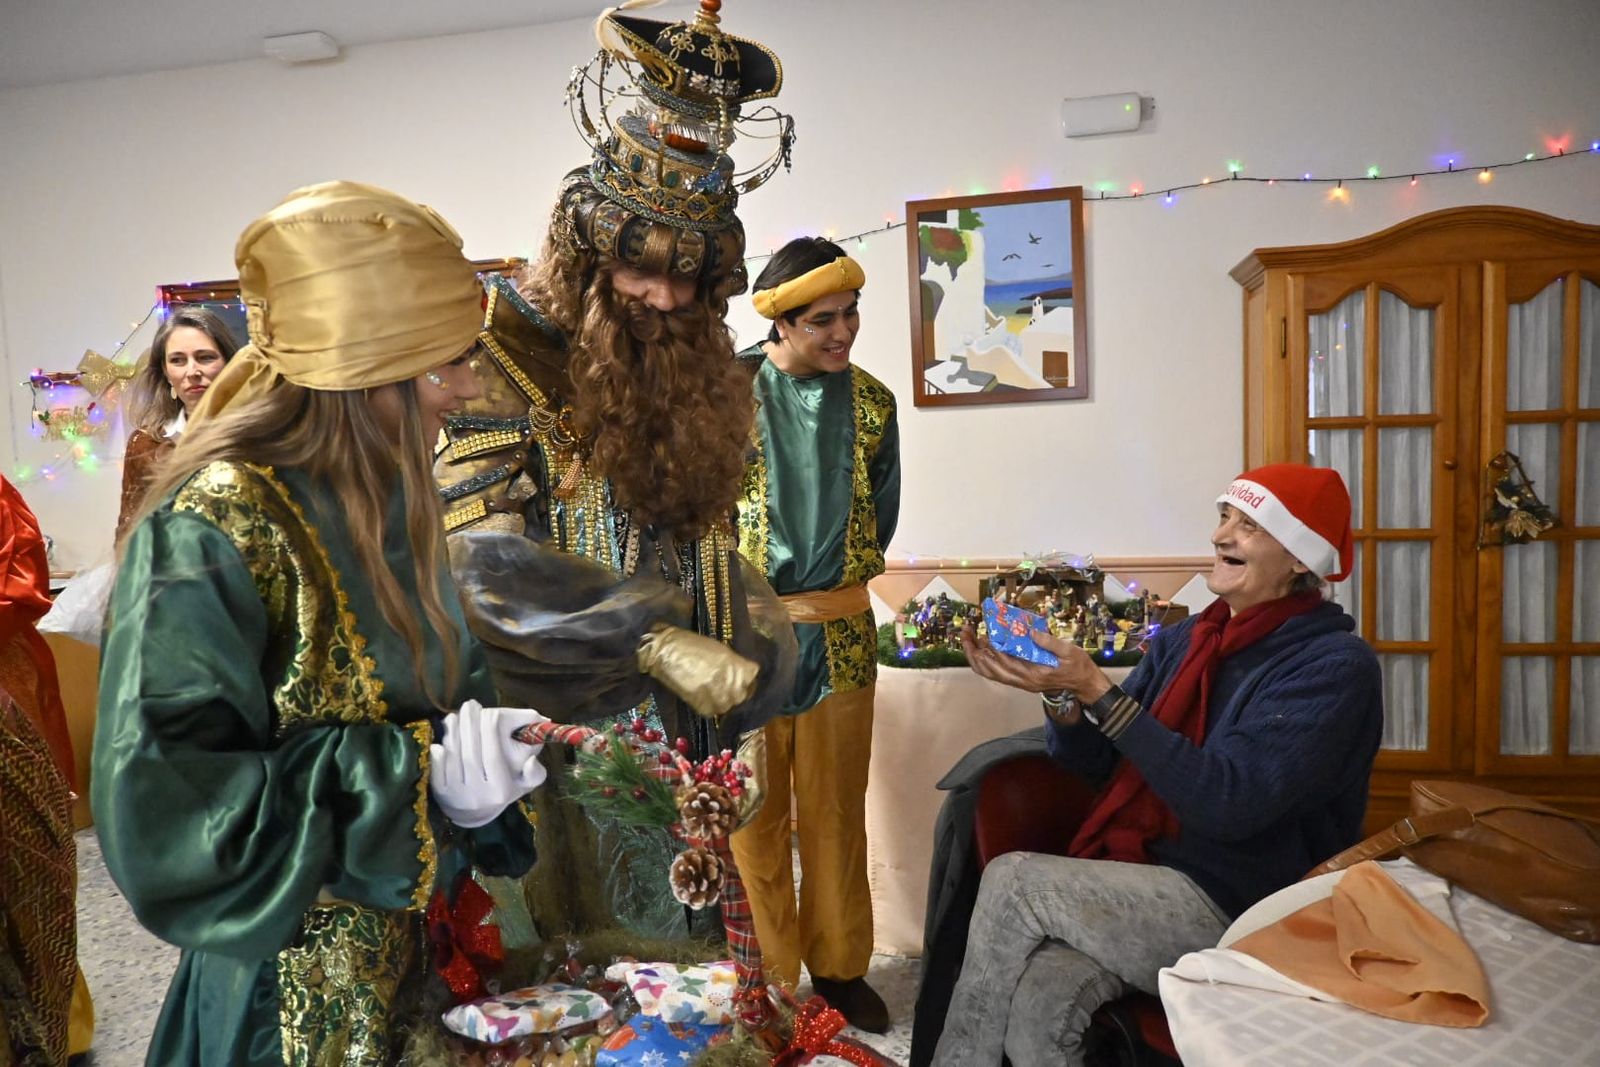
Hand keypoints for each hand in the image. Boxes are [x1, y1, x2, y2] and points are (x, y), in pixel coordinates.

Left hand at [429, 700, 548, 828]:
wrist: (477, 813)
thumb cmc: (504, 788)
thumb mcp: (525, 783)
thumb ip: (535, 772)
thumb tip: (531, 760)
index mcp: (501, 790)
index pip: (493, 757)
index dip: (490, 733)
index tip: (490, 712)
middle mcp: (479, 795)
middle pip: (472, 756)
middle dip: (470, 727)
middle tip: (470, 705)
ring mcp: (458, 796)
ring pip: (455, 761)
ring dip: (453, 735)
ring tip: (455, 716)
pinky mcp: (442, 795)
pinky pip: (438, 773)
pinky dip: (438, 756)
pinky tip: (440, 741)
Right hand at [637, 624, 757, 719]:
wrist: (665, 651)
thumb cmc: (692, 646)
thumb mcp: (720, 651)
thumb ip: (733, 664)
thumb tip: (741, 676)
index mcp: (737, 665)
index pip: (753, 676)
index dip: (746, 678)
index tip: (740, 678)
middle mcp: (731, 682)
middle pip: (743, 694)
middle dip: (735, 691)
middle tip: (723, 686)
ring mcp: (718, 696)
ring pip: (728, 706)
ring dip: (722, 701)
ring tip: (711, 692)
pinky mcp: (703, 706)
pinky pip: (712, 712)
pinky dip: (708, 706)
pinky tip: (701, 696)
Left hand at [959, 626, 1112, 703]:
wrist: (1084, 685)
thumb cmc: (1079, 667)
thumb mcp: (1069, 651)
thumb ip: (1049, 642)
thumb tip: (1031, 632)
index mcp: (1034, 675)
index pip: (1006, 662)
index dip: (992, 648)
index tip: (984, 631)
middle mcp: (1023, 681)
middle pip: (990, 670)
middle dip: (974, 651)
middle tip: (966, 632)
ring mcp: (1021, 682)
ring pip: (991, 673)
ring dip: (976, 657)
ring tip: (968, 638)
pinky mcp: (1021, 680)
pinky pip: (997, 673)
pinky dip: (986, 662)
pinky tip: (983, 647)